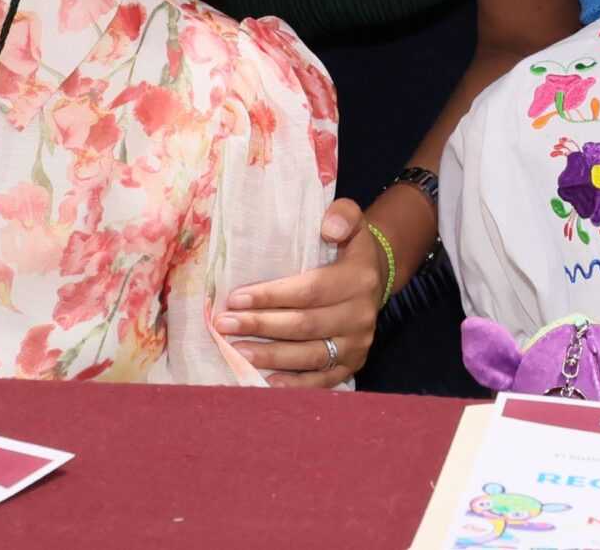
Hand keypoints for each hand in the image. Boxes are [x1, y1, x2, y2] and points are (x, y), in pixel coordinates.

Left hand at [213, 199, 380, 387]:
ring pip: (310, 355)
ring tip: (236, 351)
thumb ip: (342, 215)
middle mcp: (362, 315)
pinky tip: (266, 381)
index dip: (271, 296)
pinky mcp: (352, 364)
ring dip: (270, 356)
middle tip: (224, 325)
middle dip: (261, 325)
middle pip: (305, 325)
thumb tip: (328, 227)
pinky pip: (322, 380)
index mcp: (359, 278)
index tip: (235, 298)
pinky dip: (294, 384)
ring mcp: (358, 344)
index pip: (310, 290)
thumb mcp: (351, 222)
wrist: (375, 276)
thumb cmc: (348, 248)